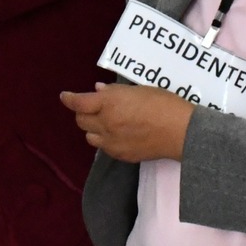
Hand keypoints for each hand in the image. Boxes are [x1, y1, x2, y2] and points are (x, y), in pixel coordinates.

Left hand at [59, 82, 193, 162]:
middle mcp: (106, 123)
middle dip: (83, 112)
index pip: (79, 102)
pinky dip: (105, 139)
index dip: (69, 99)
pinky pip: (103, 147)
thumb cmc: (163, 104)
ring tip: (106, 122)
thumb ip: (114, 92)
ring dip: (93, 128)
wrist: (181, 132)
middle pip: (81, 120)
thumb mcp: (139, 90)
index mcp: (110, 104)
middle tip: (92, 107)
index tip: (65, 96)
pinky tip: (117, 134)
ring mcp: (112, 142)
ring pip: (89, 136)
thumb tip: (98, 91)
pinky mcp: (120, 155)